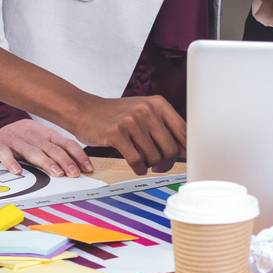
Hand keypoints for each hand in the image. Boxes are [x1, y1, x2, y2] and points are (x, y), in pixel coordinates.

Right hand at [0, 119, 93, 177]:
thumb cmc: (22, 136)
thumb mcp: (41, 138)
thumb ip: (56, 149)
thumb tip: (77, 165)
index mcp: (46, 134)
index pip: (66, 143)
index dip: (78, 155)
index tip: (87, 167)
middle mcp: (33, 136)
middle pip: (52, 148)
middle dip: (65, 161)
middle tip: (74, 173)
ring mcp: (16, 141)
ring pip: (33, 152)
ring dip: (45, 162)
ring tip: (56, 172)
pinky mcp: (0, 147)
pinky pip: (5, 155)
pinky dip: (11, 163)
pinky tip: (18, 171)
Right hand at [68, 94, 186, 174]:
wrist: (86, 110)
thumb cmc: (118, 114)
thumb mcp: (145, 112)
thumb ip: (165, 127)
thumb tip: (185, 150)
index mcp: (158, 104)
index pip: (183, 131)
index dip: (186, 149)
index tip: (185, 160)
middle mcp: (147, 110)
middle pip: (170, 148)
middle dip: (167, 163)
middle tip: (160, 166)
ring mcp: (131, 121)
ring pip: (154, 157)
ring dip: (151, 166)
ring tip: (145, 163)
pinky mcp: (116, 134)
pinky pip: (136, 160)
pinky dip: (139, 169)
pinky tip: (138, 167)